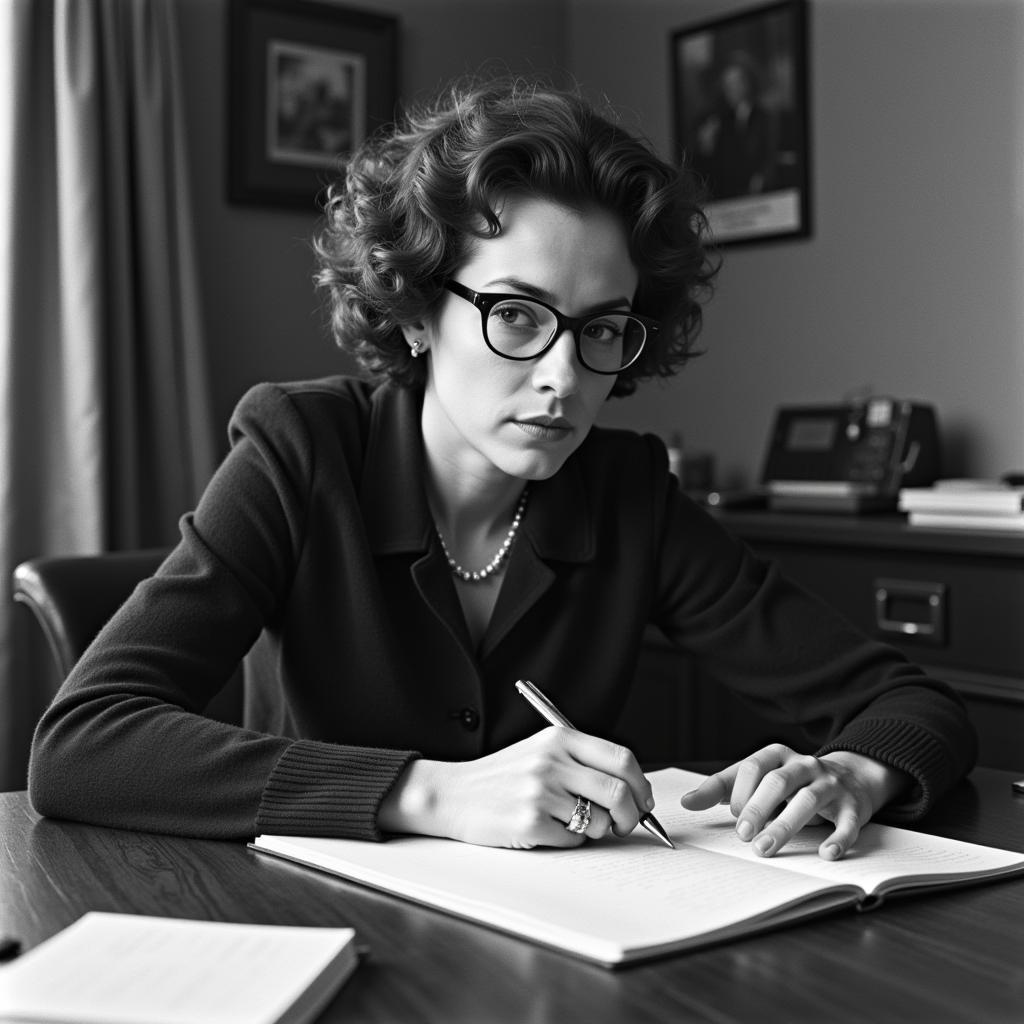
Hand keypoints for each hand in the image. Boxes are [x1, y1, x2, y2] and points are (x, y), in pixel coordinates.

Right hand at [378, 727, 653, 848]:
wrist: (453, 794)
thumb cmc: (503, 777)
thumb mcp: (541, 751)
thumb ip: (581, 762)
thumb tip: (632, 792)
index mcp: (559, 738)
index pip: (621, 758)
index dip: (640, 784)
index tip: (643, 800)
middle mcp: (552, 761)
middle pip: (618, 791)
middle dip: (631, 815)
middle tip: (626, 825)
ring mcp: (540, 791)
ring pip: (599, 821)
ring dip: (596, 830)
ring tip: (572, 823)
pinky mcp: (529, 821)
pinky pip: (573, 840)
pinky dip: (569, 841)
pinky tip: (546, 829)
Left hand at [679, 744, 910, 859]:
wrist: (849, 778)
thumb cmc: (790, 783)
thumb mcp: (756, 779)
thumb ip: (722, 788)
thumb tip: (686, 801)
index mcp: (777, 755)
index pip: (753, 767)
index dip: (740, 791)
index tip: (732, 815)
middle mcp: (804, 765)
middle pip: (778, 781)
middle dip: (758, 808)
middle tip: (743, 835)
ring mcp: (830, 784)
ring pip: (808, 800)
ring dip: (785, 826)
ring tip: (765, 848)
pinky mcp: (853, 806)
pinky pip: (847, 821)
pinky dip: (838, 838)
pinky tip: (826, 854)